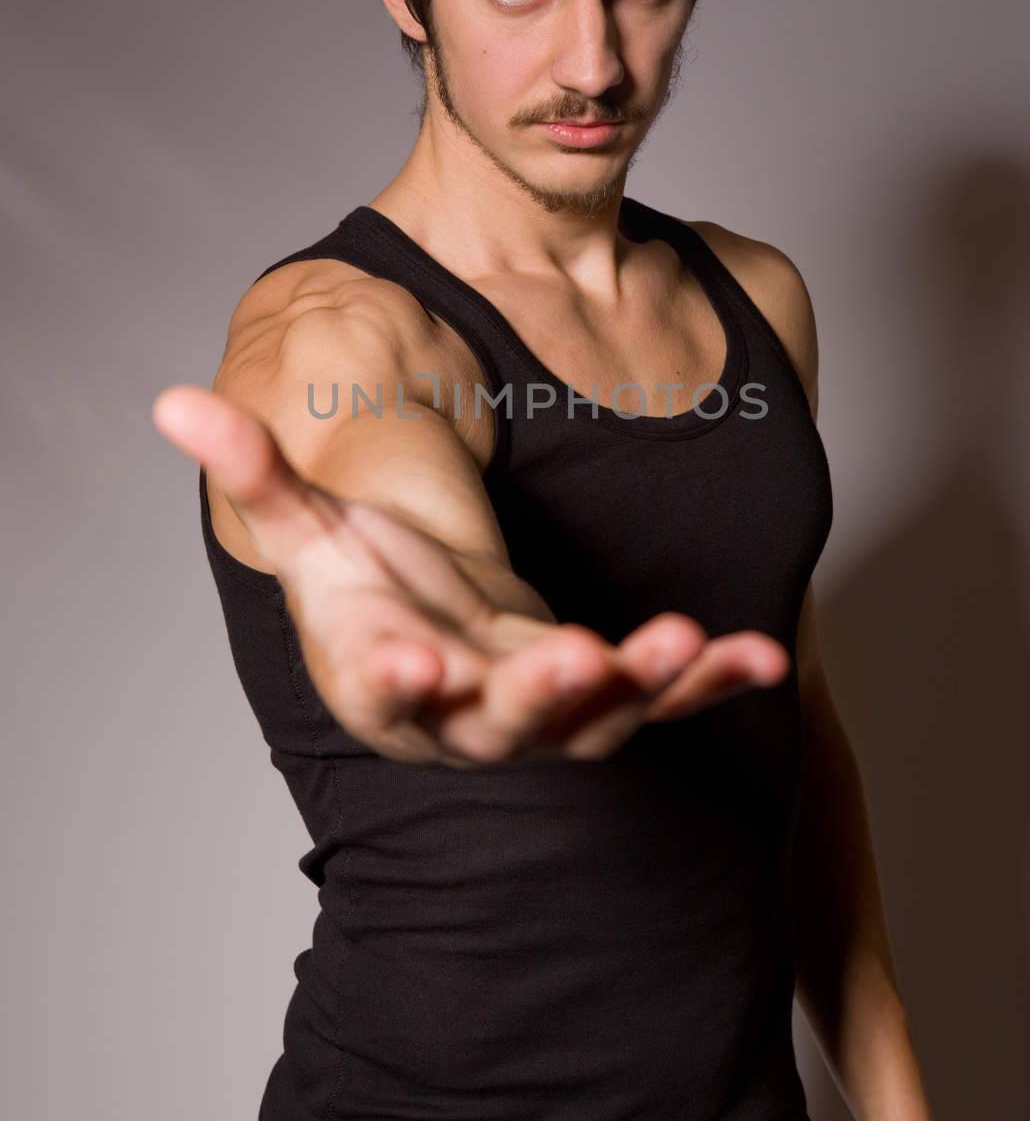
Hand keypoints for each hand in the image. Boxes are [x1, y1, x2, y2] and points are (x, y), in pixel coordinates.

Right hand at [152, 384, 789, 767]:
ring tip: (687, 642)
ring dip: (644, 687)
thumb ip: (257, 470)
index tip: (409, 664)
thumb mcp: (310, 524)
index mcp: (384, 674)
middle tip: (579, 662)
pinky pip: (664, 697)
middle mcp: (465, 715)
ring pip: (598, 719)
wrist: (428, 630)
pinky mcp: (604, 697)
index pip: (381, 685)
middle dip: (539, 696)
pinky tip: (764, 654)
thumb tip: (174, 400)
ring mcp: (543, 714)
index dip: (393, 679)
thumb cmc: (363, 582)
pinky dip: (712, 681)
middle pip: (501, 720)